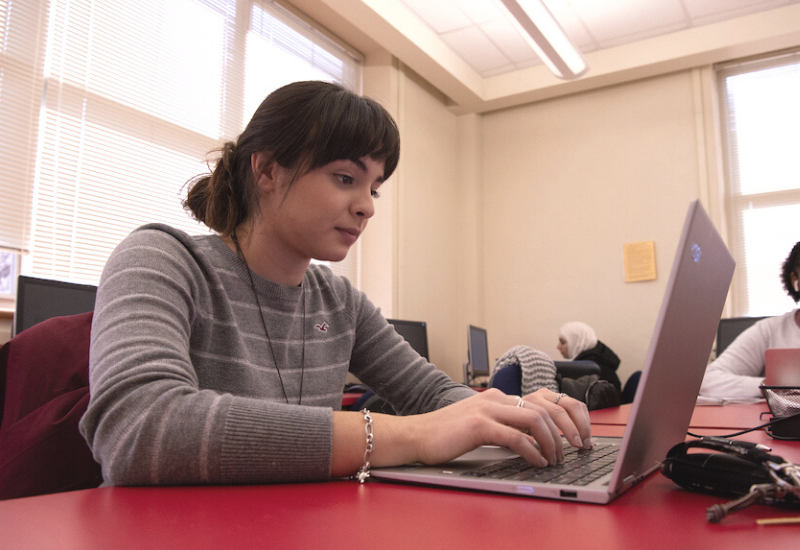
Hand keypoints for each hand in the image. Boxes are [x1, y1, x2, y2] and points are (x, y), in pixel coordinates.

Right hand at [393, 388, 591, 468]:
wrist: (416, 435)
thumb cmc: (447, 435)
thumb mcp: (482, 425)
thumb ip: (506, 427)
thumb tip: (536, 443)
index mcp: (499, 397)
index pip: (545, 399)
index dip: (567, 416)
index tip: (577, 436)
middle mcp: (497, 398)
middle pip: (547, 406)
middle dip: (568, 429)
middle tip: (576, 449)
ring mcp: (488, 409)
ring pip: (536, 419)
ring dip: (553, 442)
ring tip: (556, 459)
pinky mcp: (479, 425)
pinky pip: (516, 437)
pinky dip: (533, 451)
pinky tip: (537, 462)